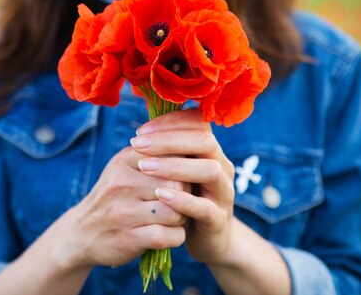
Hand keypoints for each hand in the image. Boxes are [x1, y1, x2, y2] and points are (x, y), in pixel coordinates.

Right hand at [61, 145, 188, 268]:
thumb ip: (150, 155)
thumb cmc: (112, 198)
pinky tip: (169, 234)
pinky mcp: (129, 239)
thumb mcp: (122, 168)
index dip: (183, 169)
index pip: (169, 156)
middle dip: (186, 196)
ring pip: (176, 212)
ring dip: (182, 219)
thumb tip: (189, 145)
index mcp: (124, 161)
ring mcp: (124, 212)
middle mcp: (122, 184)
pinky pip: (169, 236)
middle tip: (182, 202)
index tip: (182, 178)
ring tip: (174, 219)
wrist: (80, 233)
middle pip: (177, 185)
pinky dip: (176, 237)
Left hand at [131, 109, 236, 266]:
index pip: (197, 123)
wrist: (209, 239)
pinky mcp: (218, 219)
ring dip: (174, 166)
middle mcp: (222, 166)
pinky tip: (159, 195)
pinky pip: (204, 207)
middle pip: (205, 141)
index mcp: (211, 151)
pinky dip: (181, 200)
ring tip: (145, 167)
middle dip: (168, 140)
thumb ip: (168, 152)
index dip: (170, 122)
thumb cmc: (186, 198)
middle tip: (137, 144)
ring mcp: (223, 193)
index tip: (140, 131)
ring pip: (209, 170)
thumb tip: (141, 131)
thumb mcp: (178, 172)